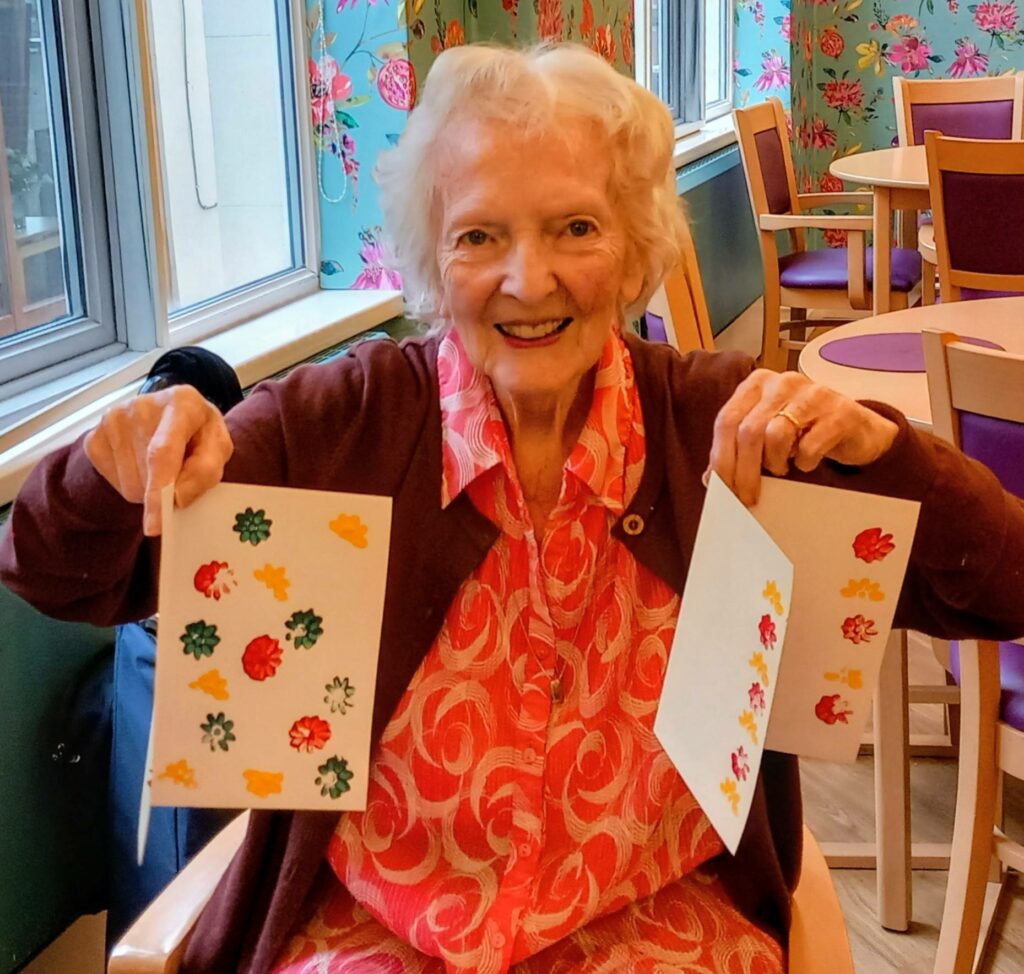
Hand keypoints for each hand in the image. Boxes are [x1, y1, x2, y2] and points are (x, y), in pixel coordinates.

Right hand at [84, 385, 233, 536]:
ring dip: (149, 489)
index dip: (159, 492)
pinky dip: (131, 484)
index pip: (163, 453)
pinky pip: (114, 483)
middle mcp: (141, 405)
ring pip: (130, 486)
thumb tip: (176, 498)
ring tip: (160, 465)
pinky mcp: (94, 437)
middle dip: (165, 492)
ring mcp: (112, 420)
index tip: (155, 526)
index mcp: (182, 402)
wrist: (169, 416)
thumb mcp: (218, 447)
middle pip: (148, 476)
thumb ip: (206, 470)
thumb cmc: (198, 434)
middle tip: (180, 474)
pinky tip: (141, 463)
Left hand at [708, 369, 898, 505]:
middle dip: (743, 471)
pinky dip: (804, 462)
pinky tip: (806, 463)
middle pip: (748, 431)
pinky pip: (810, 445)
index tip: (721, 487)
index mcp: (757, 384)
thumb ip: (737, 449)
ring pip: (776, 435)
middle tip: (747, 497)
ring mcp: (813, 393)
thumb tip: (710, 478)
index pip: (726, 420)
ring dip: (774, 463)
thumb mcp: (765, 436)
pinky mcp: (840, 412)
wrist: (857, 430)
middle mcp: (783, 382)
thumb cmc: (804, 432)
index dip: (720, 458)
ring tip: (781, 469)